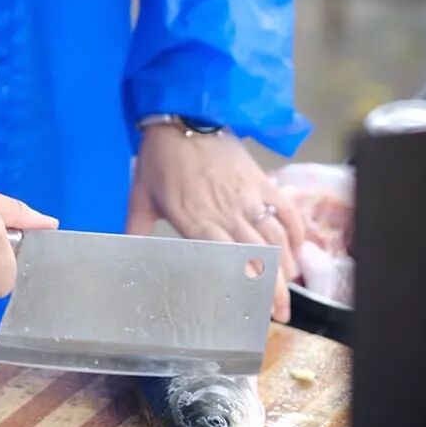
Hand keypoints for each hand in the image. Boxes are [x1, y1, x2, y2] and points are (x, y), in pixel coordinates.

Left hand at [126, 127, 305, 323]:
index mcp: (195, 220)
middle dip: (274, 288)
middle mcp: (226, 212)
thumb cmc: (160, 157)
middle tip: (280, 312)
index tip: (254, 309)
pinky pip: (286, 208)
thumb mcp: (140, 195)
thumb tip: (125, 252)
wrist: (182, 114)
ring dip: (287, 264)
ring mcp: (247, 195)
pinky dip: (297, 230)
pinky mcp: (261, 179)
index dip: (246, 286)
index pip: (227, 260)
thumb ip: (136, 227)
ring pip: (276, 236)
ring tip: (290, 288)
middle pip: (258, 255)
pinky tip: (300, 249)